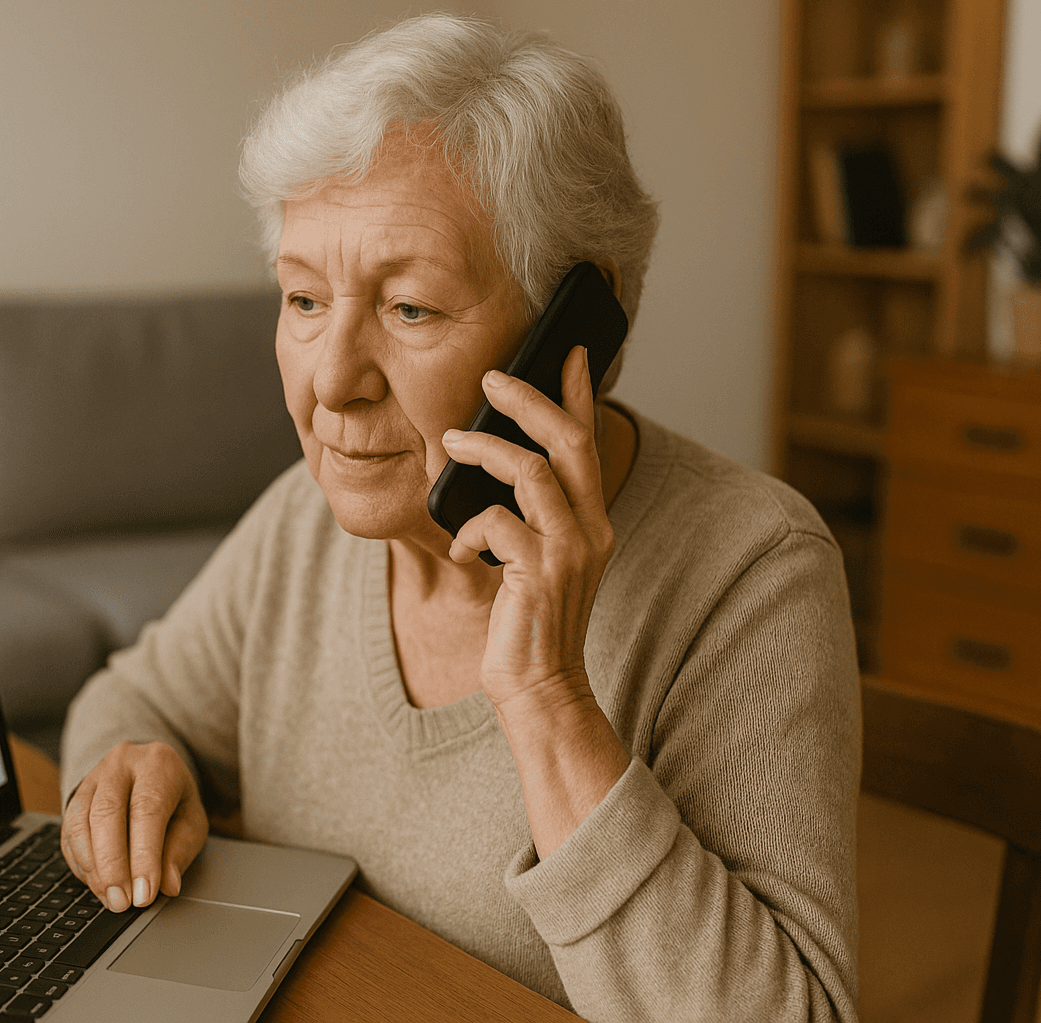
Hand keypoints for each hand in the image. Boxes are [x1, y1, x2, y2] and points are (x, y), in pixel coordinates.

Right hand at [60, 740, 207, 912]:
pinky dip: (81, 864)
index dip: (144, 856)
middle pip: (106, 813)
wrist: (148, 771)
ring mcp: (93, 778)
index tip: (144, 894)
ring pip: (80, 823)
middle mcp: (121, 764)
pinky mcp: (74, 797)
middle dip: (112, 866)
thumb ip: (180, 850)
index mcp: (157, 763)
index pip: (147, 809)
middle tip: (122, 902)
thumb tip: (167, 885)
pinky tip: (98, 884)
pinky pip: (69, 833)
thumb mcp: (191, 820)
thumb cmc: (174, 800)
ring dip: (93, 868)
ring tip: (110, 898)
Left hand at [439, 346, 615, 712]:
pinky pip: (497, 522)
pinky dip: (470, 528)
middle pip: (568, 440)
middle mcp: (590, 530)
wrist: (540, 689)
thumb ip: (527, 519)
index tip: (567, 352)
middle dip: (530, 399)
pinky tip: (461, 550)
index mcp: (591, 522)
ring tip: (449, 443)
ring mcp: (568, 551)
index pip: (588, 444)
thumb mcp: (534, 562)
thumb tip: (492, 471)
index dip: (578, 394)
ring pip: (531, 470)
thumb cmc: (528, 626)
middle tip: (492, 377)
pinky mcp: (539, 574)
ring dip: (485, 449)